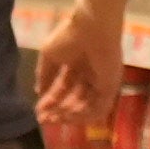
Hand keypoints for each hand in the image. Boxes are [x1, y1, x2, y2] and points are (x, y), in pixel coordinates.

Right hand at [38, 5, 124, 136]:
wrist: (91, 28)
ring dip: (70, 115)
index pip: (63, 88)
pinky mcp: (110, 86)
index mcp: (77, 65)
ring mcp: (101, 82)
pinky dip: (85, 114)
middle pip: (74, 99)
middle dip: (58, 111)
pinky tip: (69, 117)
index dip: (51, 101)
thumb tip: (38, 91)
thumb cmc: (69, 36)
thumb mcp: (49, 56)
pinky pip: (99, 107)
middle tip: (44, 120)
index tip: (39, 112)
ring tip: (54, 119)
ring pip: (86, 106)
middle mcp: (90, 75)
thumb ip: (44, 74)